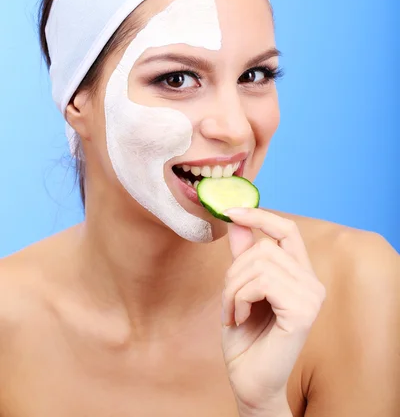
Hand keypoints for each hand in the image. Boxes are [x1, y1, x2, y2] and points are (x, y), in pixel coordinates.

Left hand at [221, 208, 325, 415]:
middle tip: (228, 301)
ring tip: (233, 312)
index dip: (260, 216)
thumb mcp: (239, 287)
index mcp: (300, 273)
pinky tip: (241, 318)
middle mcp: (312, 282)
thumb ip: (243, 254)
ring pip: (260, 264)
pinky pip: (262, 283)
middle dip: (234, 272)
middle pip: (264, 248)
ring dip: (233, 289)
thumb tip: (236, 219)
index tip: (231, 211)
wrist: (249, 380)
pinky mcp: (304, 311)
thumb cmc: (246, 336)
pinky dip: (240, 299)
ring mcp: (312, 296)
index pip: (287, 229)